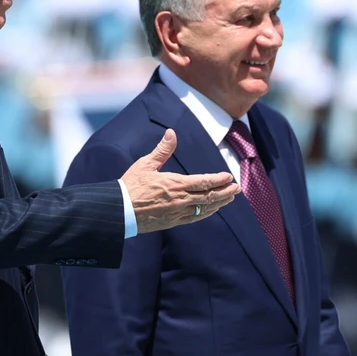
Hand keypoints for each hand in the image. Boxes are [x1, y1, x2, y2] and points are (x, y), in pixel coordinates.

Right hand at [120, 130, 239, 233]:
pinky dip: (206, 213)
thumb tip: (172, 133)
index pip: (204, 181)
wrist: (119, 211)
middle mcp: (179, 200)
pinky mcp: (172, 222)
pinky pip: (194, 218)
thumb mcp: (145, 164)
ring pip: (204, 208)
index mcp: (174, 184)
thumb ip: (162, 150)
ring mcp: (177, 213)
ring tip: (230, 198)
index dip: (218, 179)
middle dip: (225, 192)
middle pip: (208, 196)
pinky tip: (211, 210)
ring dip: (219, 203)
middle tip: (237, 188)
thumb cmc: (130, 186)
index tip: (229, 177)